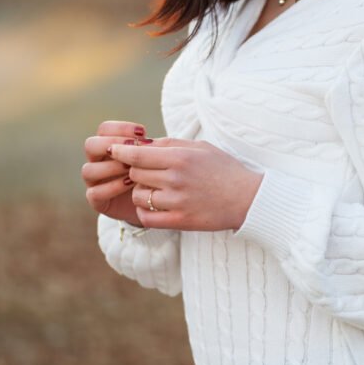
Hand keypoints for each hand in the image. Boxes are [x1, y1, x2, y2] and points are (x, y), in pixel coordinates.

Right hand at [82, 120, 153, 224]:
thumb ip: (148, 148)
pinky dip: (112, 187)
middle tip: (133, 151)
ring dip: (111, 167)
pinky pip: (95, 192)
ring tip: (132, 169)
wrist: (153, 204)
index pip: (104, 129)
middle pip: (90, 145)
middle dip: (111, 145)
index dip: (120, 128)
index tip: (142, 132)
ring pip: (88, 170)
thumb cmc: (154, 175)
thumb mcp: (153, 159)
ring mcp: (94, 181)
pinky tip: (129, 184)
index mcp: (109, 145)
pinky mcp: (96, 201)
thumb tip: (148, 140)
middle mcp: (97, 161)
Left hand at [107, 138, 263, 231]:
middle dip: (135, 171)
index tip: (115, 151)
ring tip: (154, 189)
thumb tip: (141, 143)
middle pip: (135, 174)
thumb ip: (170, 144)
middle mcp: (176, 179)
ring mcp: (177, 201)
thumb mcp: (200, 147)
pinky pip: (146, 217)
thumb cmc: (224, 169)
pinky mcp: (179, 221)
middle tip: (144, 171)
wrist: (248, 199)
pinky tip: (155, 205)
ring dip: (141, 192)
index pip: (136, 155)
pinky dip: (145, 211)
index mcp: (180, 157)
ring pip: (138, 196)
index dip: (121, 152)